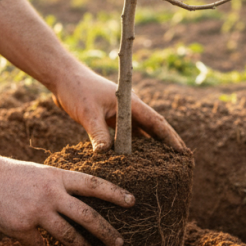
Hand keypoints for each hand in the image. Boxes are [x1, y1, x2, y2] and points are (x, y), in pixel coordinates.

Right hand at [0, 154, 132, 245]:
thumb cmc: (5, 173)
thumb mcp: (37, 172)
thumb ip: (55, 184)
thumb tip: (74, 198)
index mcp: (56, 176)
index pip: (93, 185)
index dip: (115, 194)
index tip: (132, 202)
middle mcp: (50, 193)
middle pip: (87, 215)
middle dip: (106, 231)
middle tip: (119, 243)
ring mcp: (36, 211)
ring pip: (69, 235)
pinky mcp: (20, 227)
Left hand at [51, 66, 187, 152]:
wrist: (62, 78)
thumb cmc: (77, 90)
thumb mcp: (88, 113)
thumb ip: (98, 134)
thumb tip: (105, 155)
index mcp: (131, 104)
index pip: (157, 123)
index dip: (171, 139)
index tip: (182, 153)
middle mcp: (129, 109)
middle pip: (153, 130)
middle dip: (165, 146)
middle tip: (178, 165)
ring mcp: (120, 114)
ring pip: (139, 135)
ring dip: (148, 149)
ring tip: (159, 167)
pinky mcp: (109, 119)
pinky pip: (124, 136)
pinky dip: (130, 148)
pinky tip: (132, 162)